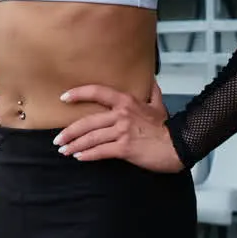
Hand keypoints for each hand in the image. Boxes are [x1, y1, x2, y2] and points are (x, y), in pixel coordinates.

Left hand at [53, 80, 184, 172]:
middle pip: (88, 121)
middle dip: (70, 131)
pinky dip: (88, 155)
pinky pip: (101, 151)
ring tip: (64, 150)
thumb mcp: (159, 106)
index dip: (78, 93)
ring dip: (75, 145)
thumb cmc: (167, 128)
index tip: (64, 97)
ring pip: (91, 138)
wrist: (178, 145)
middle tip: (58, 139)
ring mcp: (122, 131)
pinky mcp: (125, 148)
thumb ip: (151, 92)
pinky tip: (80, 157)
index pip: (97, 92)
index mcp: (126, 102)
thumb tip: (151, 80)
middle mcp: (121, 115)